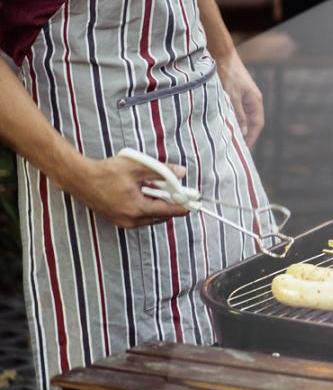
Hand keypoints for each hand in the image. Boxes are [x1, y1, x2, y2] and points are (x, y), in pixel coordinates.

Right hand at [63, 155, 189, 228]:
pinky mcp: (117, 219)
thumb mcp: (138, 167)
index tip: (194, 205)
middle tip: (176, 191)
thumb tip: (181, 172)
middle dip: (169, 204)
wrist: (80, 178)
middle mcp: (131, 220)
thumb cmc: (107, 172)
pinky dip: (145, 207)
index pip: (168, 211)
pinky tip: (142, 192)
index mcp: (138, 209)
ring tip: (154, 188)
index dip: (183, 207)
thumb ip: (162, 171)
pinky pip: (139, 217)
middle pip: (160, 215)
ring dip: (156, 205)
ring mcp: (123, 222)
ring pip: (149, 217)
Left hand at [216, 49, 263, 148]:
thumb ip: (238, 115)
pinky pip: (236, 110)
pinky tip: (223, 123)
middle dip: (245, 135)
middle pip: (251, 122)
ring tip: (229, 139)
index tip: (244, 149)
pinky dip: (232, 118)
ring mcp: (244, 96)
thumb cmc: (228, 74)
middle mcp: (252, 99)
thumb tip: (243, 132)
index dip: (252, 138)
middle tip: (236, 148)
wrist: (222, 54)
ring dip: (238, 127)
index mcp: (255, 101)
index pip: (258, 124)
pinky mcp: (235, 92)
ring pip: (243, 116)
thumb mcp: (232, 97)